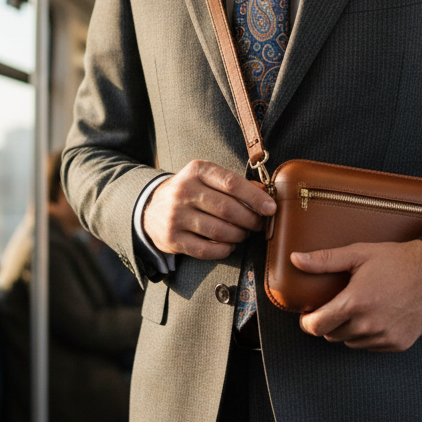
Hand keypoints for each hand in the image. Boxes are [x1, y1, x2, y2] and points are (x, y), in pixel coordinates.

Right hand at [142, 160, 275, 260]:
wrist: (150, 208)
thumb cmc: (189, 192)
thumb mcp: (206, 178)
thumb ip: (234, 184)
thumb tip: (264, 194)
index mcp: (197, 171)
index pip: (232, 183)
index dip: (255, 197)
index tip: (271, 208)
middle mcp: (184, 191)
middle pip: (228, 209)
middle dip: (250, 220)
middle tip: (259, 225)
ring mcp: (176, 216)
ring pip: (219, 231)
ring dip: (239, 236)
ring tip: (243, 234)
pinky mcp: (172, 239)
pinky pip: (206, 249)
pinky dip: (224, 250)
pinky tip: (229, 245)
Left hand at [293, 240, 421, 351]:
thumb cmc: (396, 260)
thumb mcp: (359, 253)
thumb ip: (324, 260)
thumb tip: (296, 260)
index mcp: (355, 303)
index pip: (317, 326)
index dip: (307, 323)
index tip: (308, 316)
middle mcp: (369, 324)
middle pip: (332, 335)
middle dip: (329, 323)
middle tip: (337, 307)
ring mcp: (385, 336)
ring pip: (351, 343)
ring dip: (349, 330)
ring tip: (359, 310)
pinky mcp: (398, 343)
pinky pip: (371, 346)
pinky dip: (368, 336)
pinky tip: (376, 317)